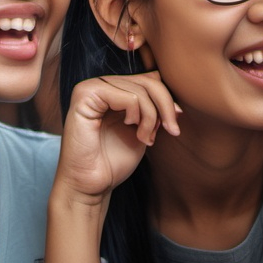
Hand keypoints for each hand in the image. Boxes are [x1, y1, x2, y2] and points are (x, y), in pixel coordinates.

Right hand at [56, 72, 180, 205]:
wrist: (90, 183)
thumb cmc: (112, 161)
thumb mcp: (141, 131)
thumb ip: (152, 111)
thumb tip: (177, 97)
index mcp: (113, 90)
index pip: (149, 79)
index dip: (167, 100)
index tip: (173, 127)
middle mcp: (101, 84)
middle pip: (148, 80)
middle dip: (166, 108)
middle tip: (171, 132)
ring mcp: (90, 87)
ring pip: (140, 90)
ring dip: (152, 118)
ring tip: (145, 138)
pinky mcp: (84, 95)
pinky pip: (126, 96)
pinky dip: (136, 115)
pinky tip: (131, 129)